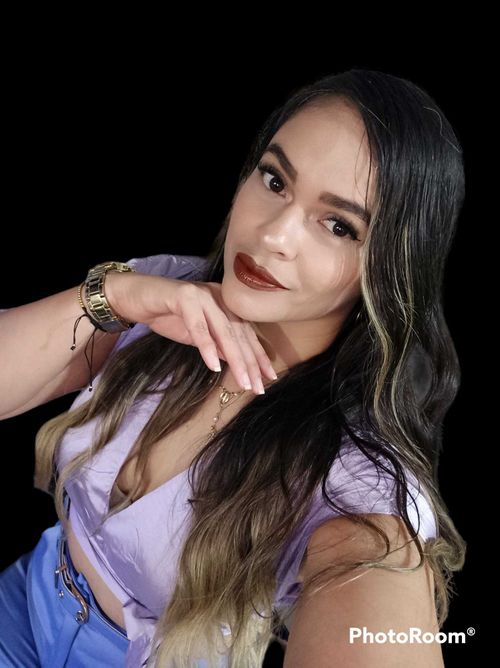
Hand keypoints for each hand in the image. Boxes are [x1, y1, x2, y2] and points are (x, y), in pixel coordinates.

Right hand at [105, 271, 277, 394]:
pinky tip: (214, 366)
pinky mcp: (183, 296)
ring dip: (235, 358)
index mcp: (225, 303)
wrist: (133, 297)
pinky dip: (207, 346)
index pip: (246, 332)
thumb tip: (239, 363)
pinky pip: (198, 325)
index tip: (268, 378)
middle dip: (250, 362)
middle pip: (239, 333)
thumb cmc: (166, 315)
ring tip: (243, 381)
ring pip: (224, 330)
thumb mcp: (197, 335)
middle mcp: (218, 296)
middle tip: (258, 387)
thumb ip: (218, 345)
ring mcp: (202, 294)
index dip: (258, 356)